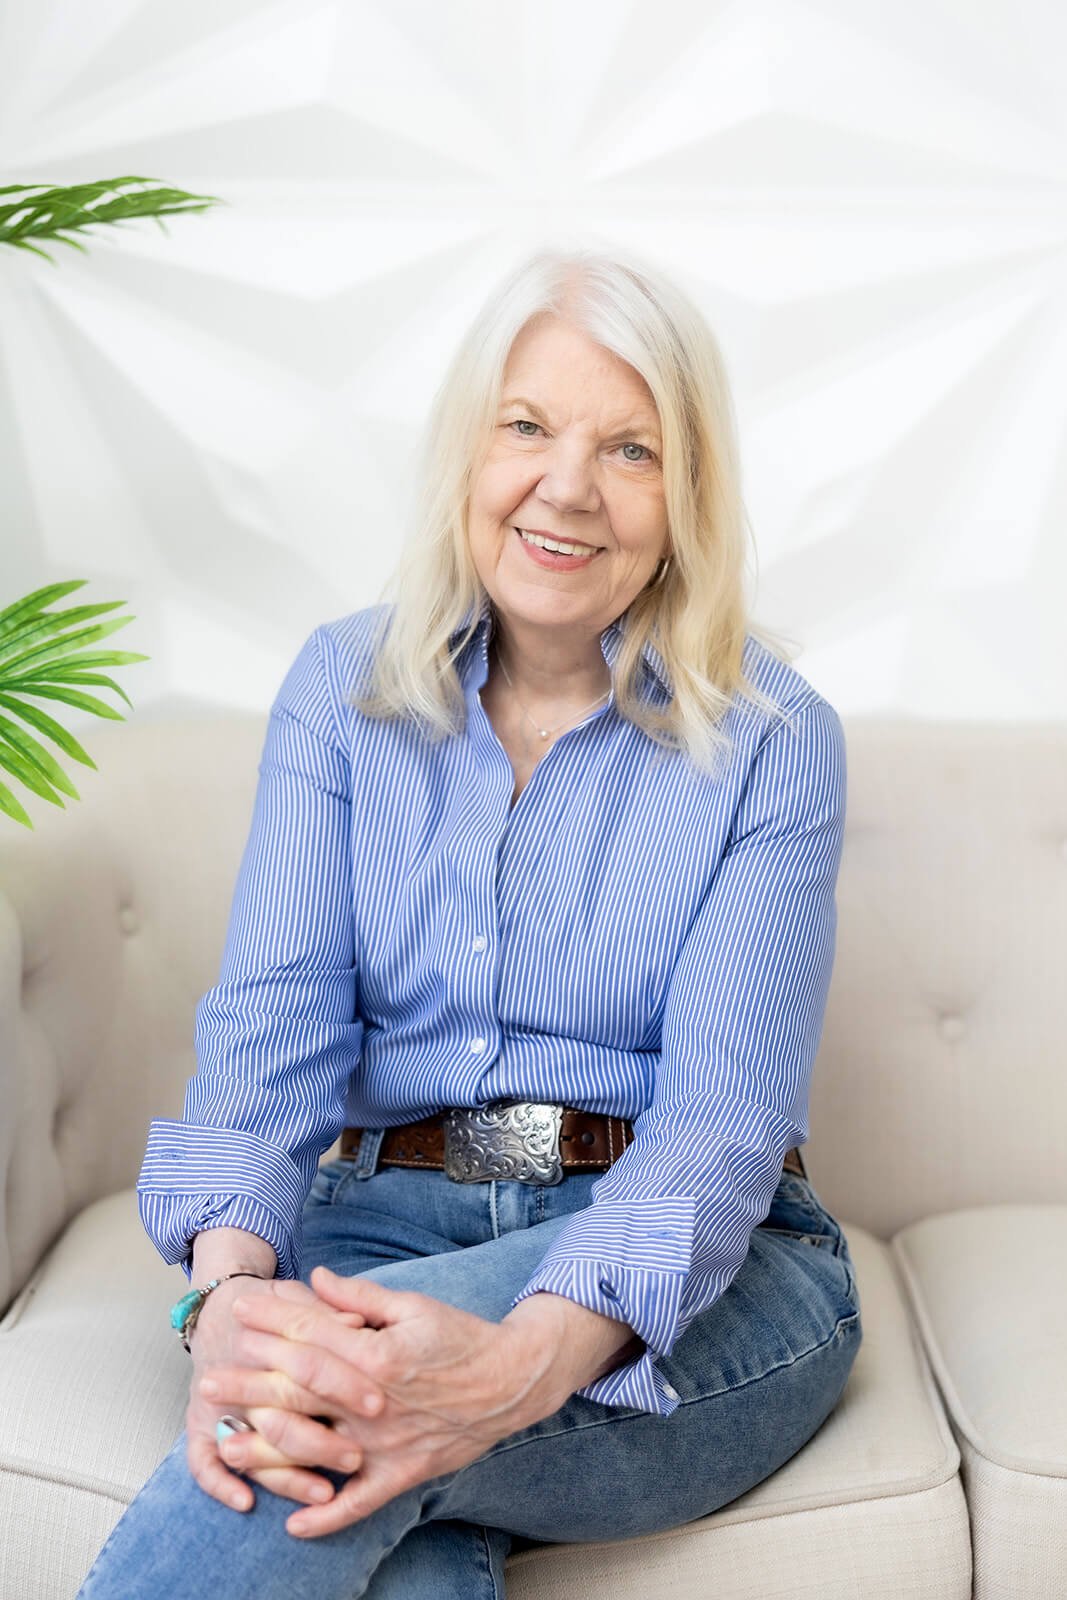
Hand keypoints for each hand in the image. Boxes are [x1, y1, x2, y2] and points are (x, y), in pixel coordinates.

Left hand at [199, 1266, 565, 1537]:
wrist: (512, 1380)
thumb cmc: (461, 1337)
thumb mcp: (412, 1305)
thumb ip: (359, 1297)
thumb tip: (314, 1279)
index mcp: (378, 1357)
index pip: (310, 1338)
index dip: (271, 1324)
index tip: (238, 1314)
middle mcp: (376, 1405)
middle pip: (300, 1395)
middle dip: (250, 1386)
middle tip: (208, 1380)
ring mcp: (387, 1445)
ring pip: (316, 1451)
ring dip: (267, 1450)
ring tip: (225, 1446)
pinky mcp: (403, 1474)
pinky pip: (359, 1503)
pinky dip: (326, 1518)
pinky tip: (293, 1526)